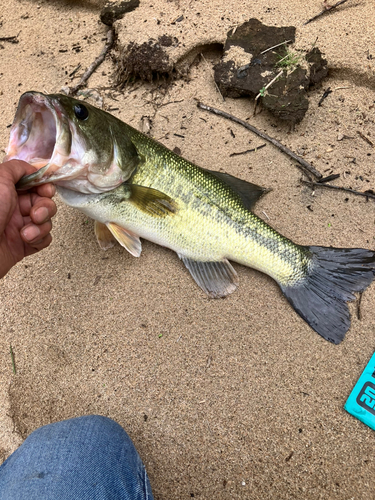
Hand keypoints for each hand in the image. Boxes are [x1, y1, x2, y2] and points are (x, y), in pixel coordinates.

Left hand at [0, 160, 56, 278]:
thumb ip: (17, 168)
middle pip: (44, 201)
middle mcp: (13, 207)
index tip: (44, 190)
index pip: (33, 184)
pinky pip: (45, 238)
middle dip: (45, 207)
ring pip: (46, 220)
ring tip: (26, 232)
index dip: (43, 186)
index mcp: (6, 191)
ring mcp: (19, 226)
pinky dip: (40, 239)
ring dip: (41, 226)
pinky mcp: (25, 244)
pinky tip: (28, 240)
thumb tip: (31, 168)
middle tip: (35, 214)